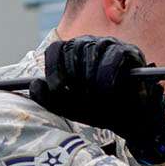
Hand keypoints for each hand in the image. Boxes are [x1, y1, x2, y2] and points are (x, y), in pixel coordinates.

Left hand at [28, 37, 164, 163]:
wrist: (130, 120)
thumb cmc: (100, 110)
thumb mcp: (69, 107)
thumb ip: (48, 98)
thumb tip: (34, 83)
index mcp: (72, 54)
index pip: (55, 50)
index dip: (54, 70)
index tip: (57, 88)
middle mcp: (89, 44)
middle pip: (72, 51)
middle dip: (75, 80)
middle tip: (83, 100)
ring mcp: (109, 45)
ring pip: (90, 53)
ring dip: (91, 81)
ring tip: (98, 99)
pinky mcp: (128, 51)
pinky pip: (112, 57)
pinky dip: (107, 76)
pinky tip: (109, 91)